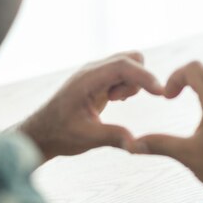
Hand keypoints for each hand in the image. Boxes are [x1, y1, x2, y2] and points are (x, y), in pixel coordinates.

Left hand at [16, 52, 163, 161]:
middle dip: (138, 78)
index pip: (123, 65)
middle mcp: (92, 70)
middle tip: (121, 101)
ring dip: (131, 82)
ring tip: (115, 102)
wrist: (42, 132)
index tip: (161, 93)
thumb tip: (137, 144)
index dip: (144, 77)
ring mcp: (96, 73)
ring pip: (129, 64)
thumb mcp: (86, 138)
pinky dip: (126, 85)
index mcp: (87, 79)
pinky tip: (114, 100)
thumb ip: (112, 137)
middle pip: (130, 58)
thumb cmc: (60, 134)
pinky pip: (123, 73)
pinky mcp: (99, 80)